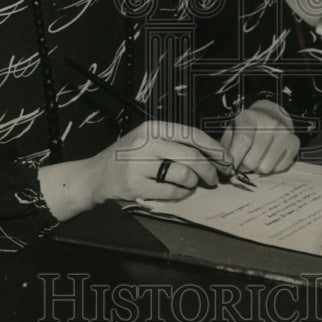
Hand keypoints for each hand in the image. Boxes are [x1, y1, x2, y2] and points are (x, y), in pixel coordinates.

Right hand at [86, 120, 231, 203]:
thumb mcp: (148, 140)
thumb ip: (174, 143)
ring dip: (194, 183)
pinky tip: (180, 191)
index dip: (213, 147)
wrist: (96, 175)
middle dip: (209, 170)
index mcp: (153, 128)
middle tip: (215, 178)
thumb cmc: (128, 157)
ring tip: (192, 184)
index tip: (226, 159)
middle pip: (191, 156)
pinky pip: (172, 192)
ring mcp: (139, 164)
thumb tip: (212, 155)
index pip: (191, 134)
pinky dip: (181, 194)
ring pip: (183, 174)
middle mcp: (146, 142)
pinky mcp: (136, 185)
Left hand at [219, 99, 299, 175]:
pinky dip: (272, 168)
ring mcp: (284, 132)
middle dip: (244, 167)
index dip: (235, 159)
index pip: (243, 141)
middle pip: (252, 160)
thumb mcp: (232, 130)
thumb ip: (225, 148)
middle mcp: (269, 123)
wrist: (271, 115)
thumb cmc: (247, 127)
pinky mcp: (294, 142)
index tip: (230, 168)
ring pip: (265, 168)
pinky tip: (269, 157)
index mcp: (249, 117)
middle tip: (243, 163)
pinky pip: (279, 168)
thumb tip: (223, 168)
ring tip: (256, 158)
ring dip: (257, 168)